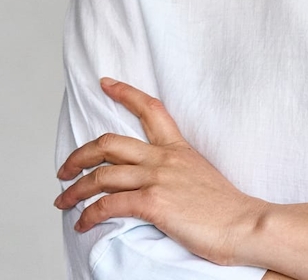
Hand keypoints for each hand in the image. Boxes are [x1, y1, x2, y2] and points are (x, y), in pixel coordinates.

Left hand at [54, 78, 266, 265]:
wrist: (244, 224)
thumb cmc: (226, 208)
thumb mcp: (201, 175)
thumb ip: (177, 172)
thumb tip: (158, 182)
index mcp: (178, 148)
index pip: (150, 109)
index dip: (124, 92)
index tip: (105, 83)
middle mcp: (164, 158)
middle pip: (110, 143)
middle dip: (80, 154)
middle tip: (65, 168)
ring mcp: (158, 178)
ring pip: (102, 176)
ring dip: (75, 189)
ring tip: (63, 201)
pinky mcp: (153, 202)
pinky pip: (108, 205)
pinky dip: (89, 215)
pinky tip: (82, 223)